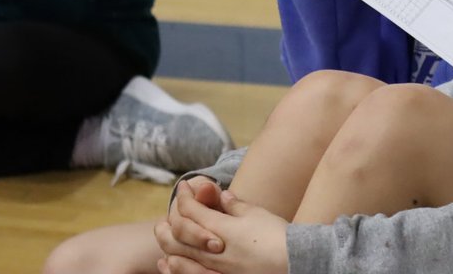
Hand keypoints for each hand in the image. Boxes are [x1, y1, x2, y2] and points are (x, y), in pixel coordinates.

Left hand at [156, 183, 288, 273]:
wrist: (290, 262)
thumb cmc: (276, 236)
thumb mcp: (256, 213)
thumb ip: (235, 205)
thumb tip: (222, 195)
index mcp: (220, 227)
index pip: (192, 209)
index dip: (185, 195)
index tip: (184, 186)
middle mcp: (211, 248)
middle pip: (178, 233)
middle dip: (169, 219)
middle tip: (167, 211)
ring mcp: (212, 266)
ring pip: (178, 255)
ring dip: (166, 242)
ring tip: (162, 233)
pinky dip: (175, 267)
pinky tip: (170, 263)